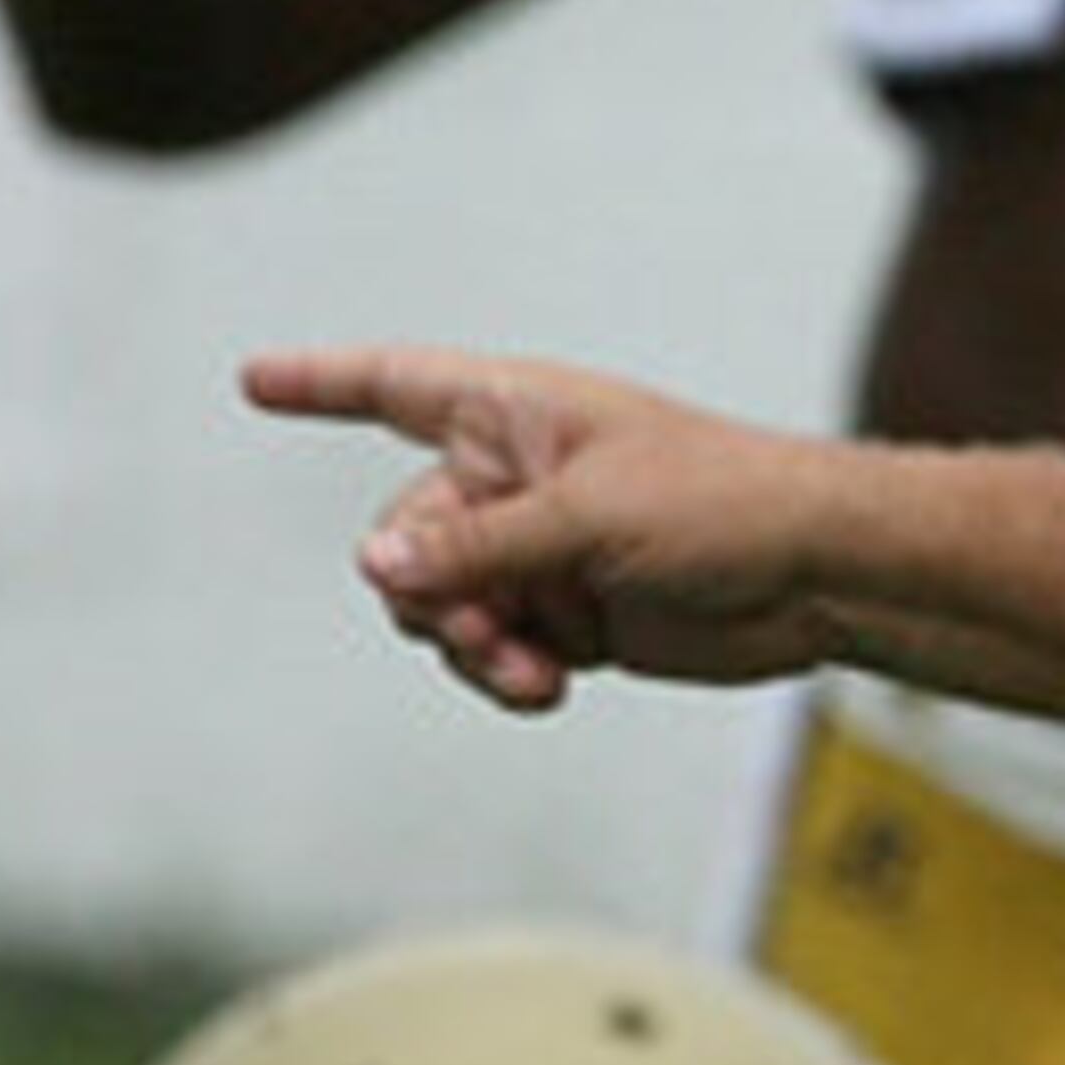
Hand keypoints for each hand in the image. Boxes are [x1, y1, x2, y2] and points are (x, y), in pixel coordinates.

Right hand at [242, 343, 830, 712]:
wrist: (811, 575)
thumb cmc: (720, 502)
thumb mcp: (589, 517)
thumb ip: (477, 547)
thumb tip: (374, 568)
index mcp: (518, 412)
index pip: (397, 385)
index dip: (323, 381)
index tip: (253, 377)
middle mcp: (513, 475)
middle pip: (402, 539)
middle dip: (431, 595)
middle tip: (492, 628)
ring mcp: (534, 547)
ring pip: (435, 606)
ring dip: (469, 646)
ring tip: (532, 669)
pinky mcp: (559, 611)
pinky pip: (484, 650)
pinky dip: (501, 673)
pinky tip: (550, 687)